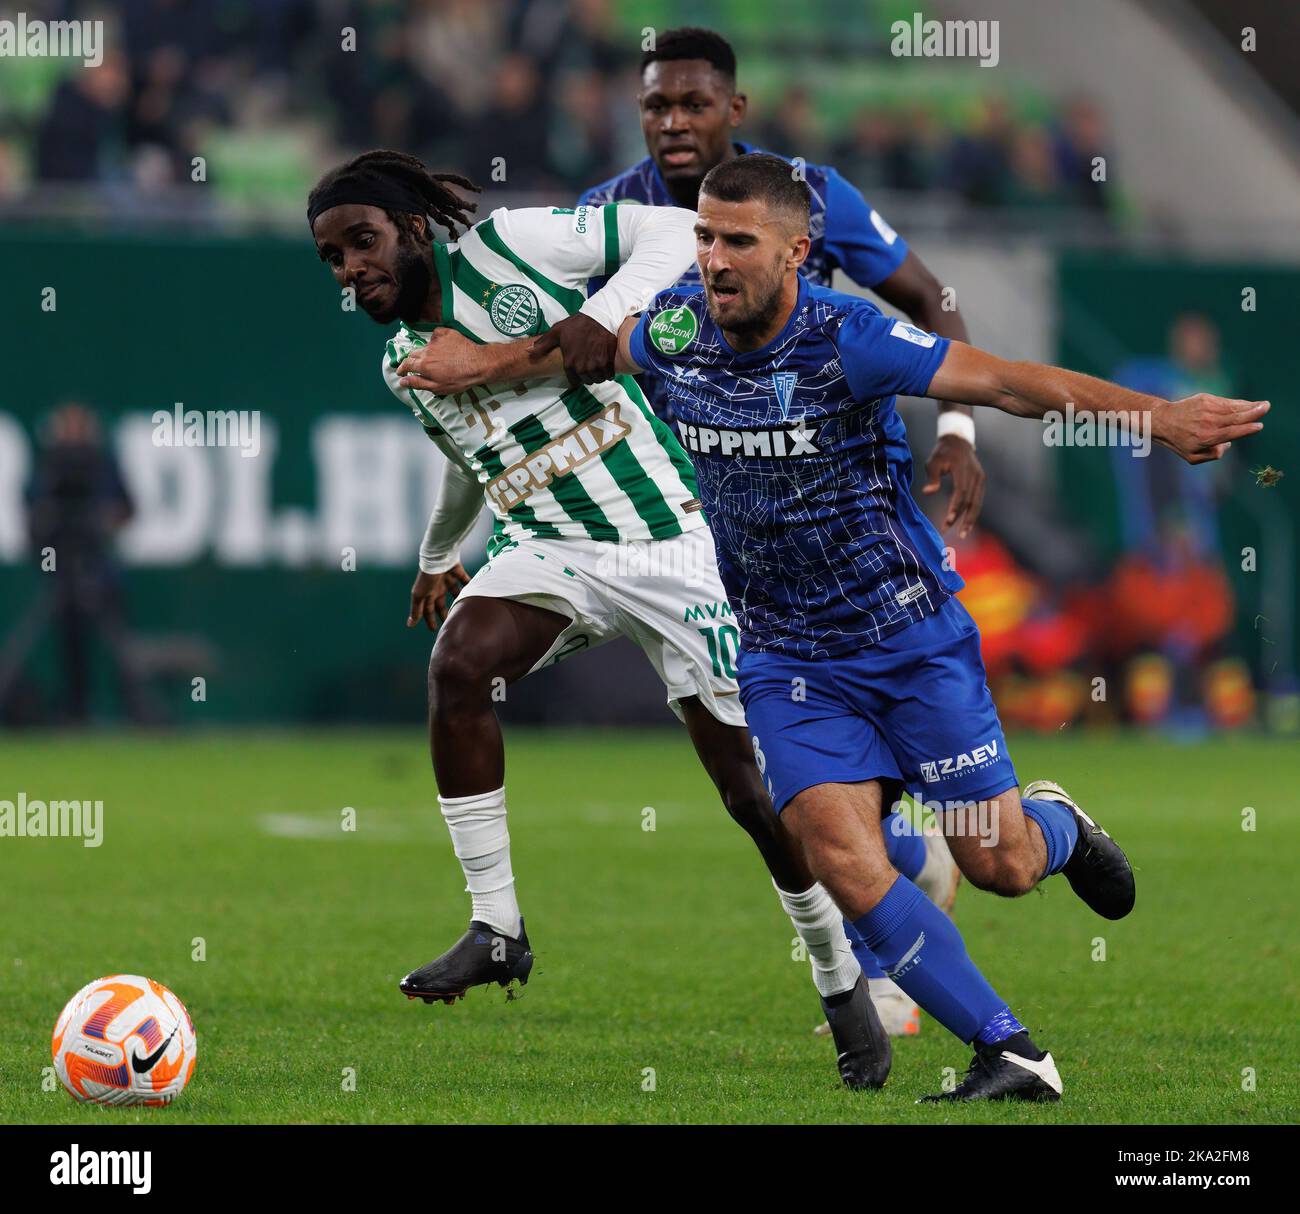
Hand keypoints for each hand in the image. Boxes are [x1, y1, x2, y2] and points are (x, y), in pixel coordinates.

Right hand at [397, 329, 484, 395]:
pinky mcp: (446, 333)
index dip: (401, 368)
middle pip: (413, 353)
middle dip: (413, 360)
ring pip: (425, 345)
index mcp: (423, 365)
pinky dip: (437, 341)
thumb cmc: (459, 380)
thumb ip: (418, 383)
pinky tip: (446, 348)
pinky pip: (436, 336)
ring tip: (437, 359)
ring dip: (427, 352)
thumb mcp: (438, 387)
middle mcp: (426, 350)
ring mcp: (436, 340)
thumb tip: (402, 381)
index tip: (400, 372)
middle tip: (418, 366)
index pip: (406, 364)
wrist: (478, 363)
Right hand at [407, 564, 468, 630]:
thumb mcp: (420, 595)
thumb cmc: (427, 578)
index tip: (434, 630)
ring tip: (466, 609)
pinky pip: (465, 579)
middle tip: (451, 623)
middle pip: (442, 603)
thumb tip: (410, 625)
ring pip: (455, 592)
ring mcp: (447, 579)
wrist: (437, 558)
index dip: (430, 619)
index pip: (429, 609)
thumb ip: (417, 609)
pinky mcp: (456, 571)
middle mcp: (437, 587)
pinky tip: (477, 592)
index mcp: (428, 593)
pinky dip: (471, 584)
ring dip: (459, 600)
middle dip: (445, 613)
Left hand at [529, 313, 617, 385]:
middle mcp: (583, 367)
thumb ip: (543, 345)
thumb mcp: (556, 331)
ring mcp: (597, 366)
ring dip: (598, 375)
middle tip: (589, 367)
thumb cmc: (577, 324)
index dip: (576, 377)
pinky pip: (609, 375)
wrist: (599, 317)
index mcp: (570, 363)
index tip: (579, 370)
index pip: (574, 381)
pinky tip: (606, 365)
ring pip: (598, 379)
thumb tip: (528, 351)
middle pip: (587, 381)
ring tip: (597, 367)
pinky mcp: (609, 362)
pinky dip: (608, 372)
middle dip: (587, 376)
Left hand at [922, 433, 984, 537]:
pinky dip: (973, 512)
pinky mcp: (981, 482)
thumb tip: (928, 492)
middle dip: (964, 519)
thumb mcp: (933, 461)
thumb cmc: (942, 453)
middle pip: (972, 501)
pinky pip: (978, 500)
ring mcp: (980, 478)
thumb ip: (932, 477)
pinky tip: (967, 524)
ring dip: (970, 519)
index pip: (961, 492)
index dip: (955, 508)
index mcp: (963, 469)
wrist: (958, 442)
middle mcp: (975, 475)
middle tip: (957, 535)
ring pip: (977, 503)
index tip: (947, 521)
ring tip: (963, 534)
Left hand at [1153, 394, 1268, 463]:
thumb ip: (1213, 455)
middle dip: (1254, 412)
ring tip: (1262, 405)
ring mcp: (1207, 409)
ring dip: (1249, 406)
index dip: (1248, 429)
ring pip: (1233, 407)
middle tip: (1266, 408)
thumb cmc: (1179, 441)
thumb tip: (1228, 444)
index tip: (1259, 426)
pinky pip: (1225, 401)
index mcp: (1207, 438)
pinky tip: (1246, 404)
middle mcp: (1208, 422)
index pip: (1233, 432)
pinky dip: (1237, 403)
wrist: (1162, 421)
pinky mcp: (1205, 399)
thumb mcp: (1193, 457)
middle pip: (1236, 417)